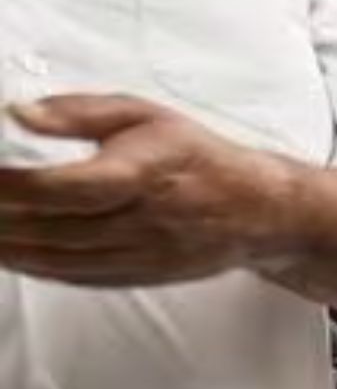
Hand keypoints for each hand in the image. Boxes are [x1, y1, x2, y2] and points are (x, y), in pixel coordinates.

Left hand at [0, 94, 295, 286]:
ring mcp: (142, 254)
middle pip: (53, 227)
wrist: (259, 211)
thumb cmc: (198, 158)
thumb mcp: (144, 115)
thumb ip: (78, 112)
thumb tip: (19, 114)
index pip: (64, 187)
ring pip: (61, 258)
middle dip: (0, 219)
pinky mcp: (141, 275)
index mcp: (143, 173)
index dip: (12, 186)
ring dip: (10, 249)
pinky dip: (38, 268)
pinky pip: (79, 276)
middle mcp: (143, 220)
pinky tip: (11, 256)